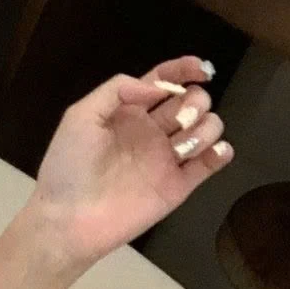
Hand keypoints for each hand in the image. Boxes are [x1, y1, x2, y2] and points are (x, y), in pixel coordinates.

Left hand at [28, 57, 232, 267]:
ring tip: (182, 146)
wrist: (69, 218)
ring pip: (207, 128)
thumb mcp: (80, 116)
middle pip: (192, 101)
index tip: (202, 70)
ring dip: (205, 128)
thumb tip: (156, 87)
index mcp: (130, 111)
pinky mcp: (178, 185)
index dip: (185, 69)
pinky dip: (221, 152)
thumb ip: (116, 90)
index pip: (165, 81)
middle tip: (179, 120)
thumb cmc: (68, 166)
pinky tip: (214, 151)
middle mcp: (152, 131)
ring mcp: (166, 158)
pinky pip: (210, 163)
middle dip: (194, 102)